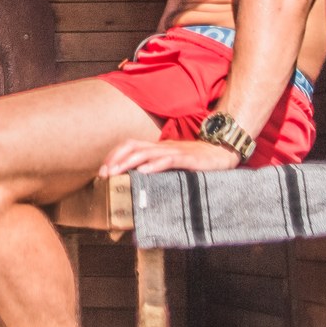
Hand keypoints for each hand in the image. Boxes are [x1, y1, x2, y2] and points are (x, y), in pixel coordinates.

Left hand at [97, 137, 241, 177]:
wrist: (223, 151)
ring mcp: (175, 151)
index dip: (115, 155)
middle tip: (103, 174)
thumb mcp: (173, 163)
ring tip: (116, 173)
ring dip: (128, 162)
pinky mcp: (188, 158)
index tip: (102, 170)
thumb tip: (139, 181)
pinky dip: (154, 165)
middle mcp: (163, 147)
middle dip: (116, 159)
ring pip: (146, 152)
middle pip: (133, 146)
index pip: (130, 145)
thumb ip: (158, 168)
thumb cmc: (197, 160)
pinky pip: (168, 160)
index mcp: (158, 147)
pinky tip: (144, 172)